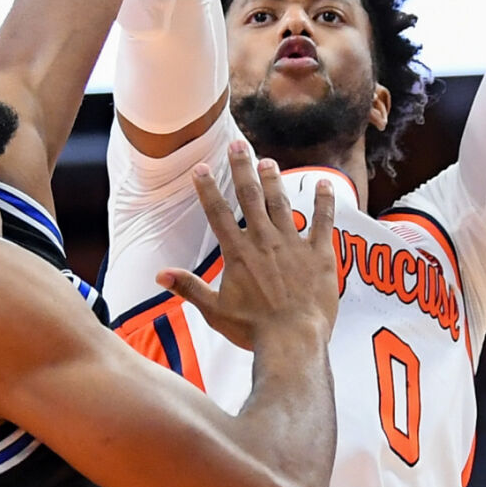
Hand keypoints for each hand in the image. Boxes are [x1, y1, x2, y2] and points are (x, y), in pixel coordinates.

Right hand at [158, 141, 337, 350]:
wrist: (293, 341)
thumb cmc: (252, 330)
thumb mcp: (214, 311)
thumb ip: (189, 288)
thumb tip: (160, 275)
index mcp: (238, 253)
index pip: (218, 214)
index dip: (208, 189)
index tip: (200, 167)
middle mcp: (264, 241)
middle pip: (250, 197)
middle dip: (243, 169)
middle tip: (238, 145)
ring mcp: (293, 245)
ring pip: (281, 203)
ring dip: (274, 180)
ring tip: (268, 161)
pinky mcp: (318, 254)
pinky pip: (322, 222)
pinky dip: (324, 201)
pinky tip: (325, 183)